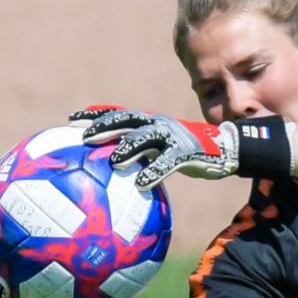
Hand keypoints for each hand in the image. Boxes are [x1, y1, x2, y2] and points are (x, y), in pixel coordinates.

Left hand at [81, 109, 238, 189]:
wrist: (225, 149)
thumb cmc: (188, 151)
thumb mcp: (162, 147)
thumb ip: (141, 152)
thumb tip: (113, 168)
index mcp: (150, 121)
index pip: (119, 113)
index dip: (96, 115)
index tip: (72, 121)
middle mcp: (159, 124)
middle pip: (128, 120)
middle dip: (105, 126)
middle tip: (85, 138)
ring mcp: (173, 136)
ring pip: (147, 137)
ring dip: (129, 147)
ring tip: (114, 161)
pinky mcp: (187, 152)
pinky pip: (168, 162)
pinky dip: (154, 172)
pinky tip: (142, 184)